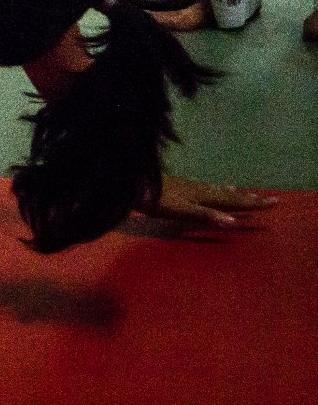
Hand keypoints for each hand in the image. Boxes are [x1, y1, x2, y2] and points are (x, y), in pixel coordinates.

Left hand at [144, 177, 274, 233]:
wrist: (130, 183)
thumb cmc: (154, 199)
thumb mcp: (180, 210)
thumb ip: (205, 215)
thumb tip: (233, 222)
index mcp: (203, 196)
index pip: (233, 201)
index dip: (253, 203)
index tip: (273, 202)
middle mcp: (199, 189)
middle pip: (228, 195)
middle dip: (248, 198)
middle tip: (268, 198)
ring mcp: (188, 186)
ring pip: (216, 190)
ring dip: (231, 193)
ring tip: (242, 192)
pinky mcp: (178, 186)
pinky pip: (203, 188)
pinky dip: (213, 189)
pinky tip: (208, 188)